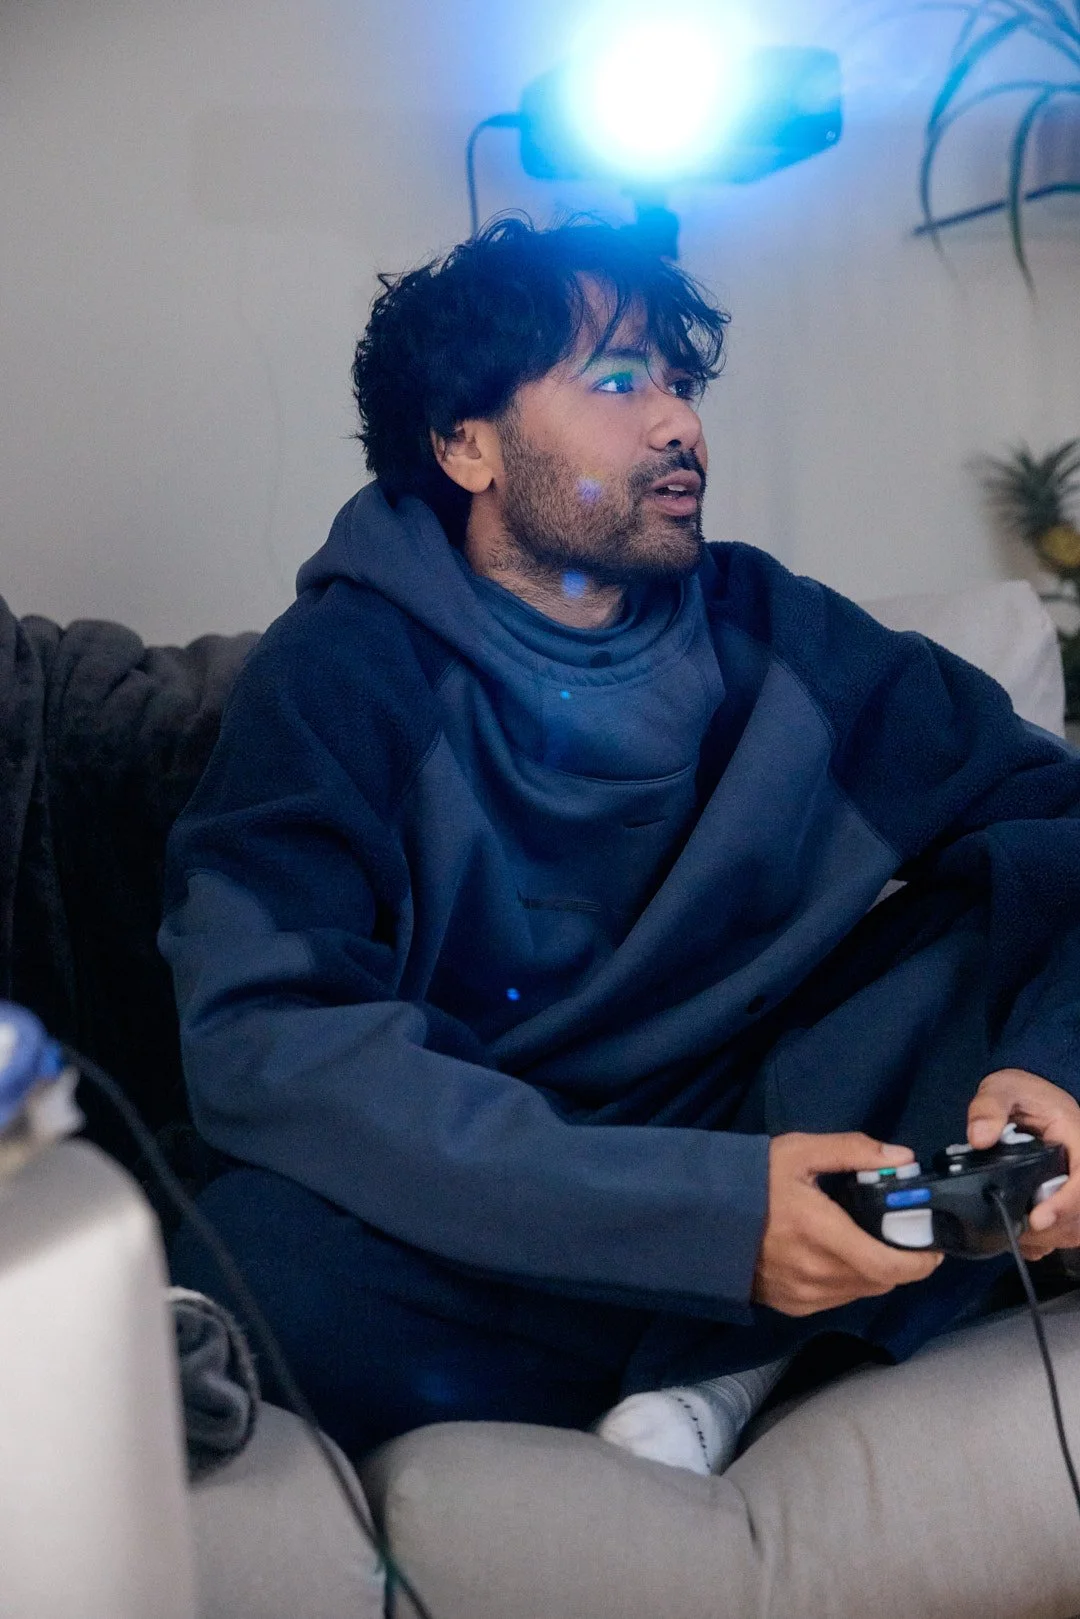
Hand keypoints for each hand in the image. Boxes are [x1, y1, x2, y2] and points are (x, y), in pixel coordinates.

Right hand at [752, 1131, 942, 1316]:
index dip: (920, 1262)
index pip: (887, 1265)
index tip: (934, 1246)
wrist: (702, 1217)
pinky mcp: (793, 1306)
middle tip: (902, 1234)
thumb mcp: (799, 1152)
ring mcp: (803, 1295)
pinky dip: (850, 1281)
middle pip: (881, 1280)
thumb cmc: (753, 1181)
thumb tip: (903, 1158)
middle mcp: (815, 1273)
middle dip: (900, 1262)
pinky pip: (839, 1298)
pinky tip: (837, 1256)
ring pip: (862, 1292)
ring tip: (868, 1242)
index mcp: (821, 1233)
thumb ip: (853, 1151)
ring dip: (875, 1272)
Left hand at [967, 1069, 1079, 1258]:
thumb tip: (979, 1138)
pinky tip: (1023, 1236)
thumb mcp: (1003, 1087)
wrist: (1030, 1098)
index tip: (1038, 1220)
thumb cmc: (1021, 1092)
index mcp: (1078, 1138)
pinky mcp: (1070, 1198)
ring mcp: (1078, 1184)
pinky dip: (1047, 1240)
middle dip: (1052, 1228)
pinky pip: (1069, 1230)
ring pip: (1077, 1226)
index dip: (1066, 1204)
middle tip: (1015, 1231)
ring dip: (1050, 1237)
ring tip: (1015, 1233)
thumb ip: (989, 1108)